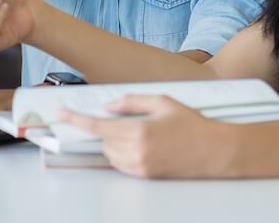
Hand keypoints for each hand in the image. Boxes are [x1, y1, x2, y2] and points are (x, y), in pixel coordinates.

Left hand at [58, 95, 227, 178]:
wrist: (216, 151)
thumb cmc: (192, 124)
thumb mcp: (162, 102)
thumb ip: (132, 101)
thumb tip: (110, 106)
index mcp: (140, 131)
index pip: (98, 127)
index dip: (77, 120)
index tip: (62, 114)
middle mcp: (137, 152)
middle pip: (103, 141)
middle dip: (106, 128)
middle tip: (124, 118)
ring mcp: (142, 167)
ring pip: (111, 154)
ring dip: (114, 141)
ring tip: (138, 131)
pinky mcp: (147, 176)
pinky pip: (122, 165)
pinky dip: (122, 153)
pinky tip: (141, 143)